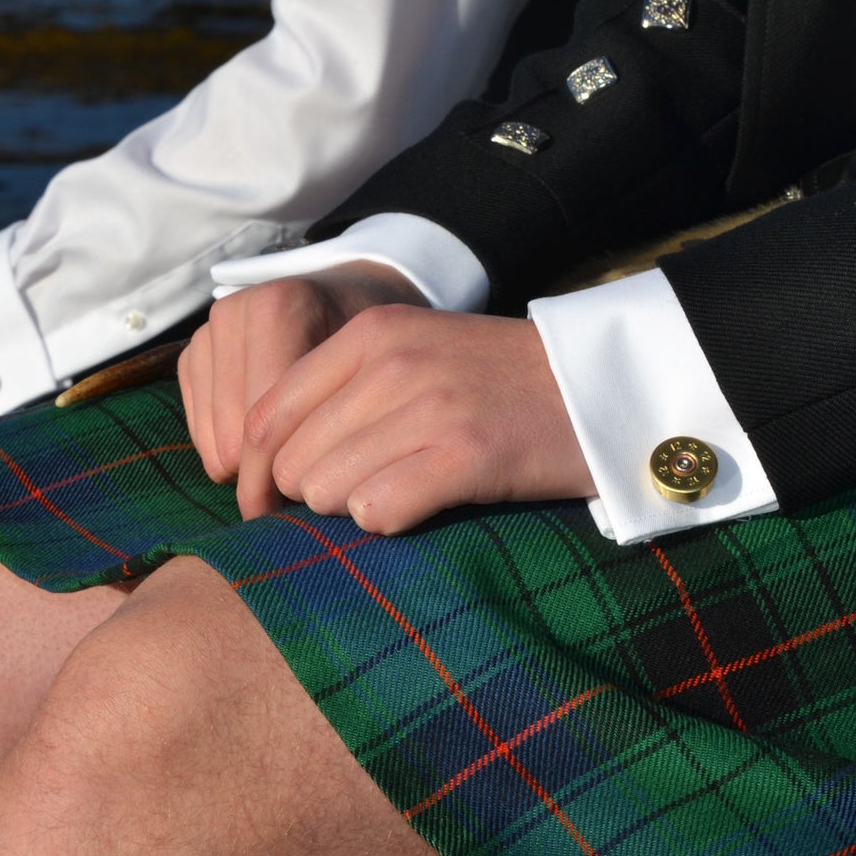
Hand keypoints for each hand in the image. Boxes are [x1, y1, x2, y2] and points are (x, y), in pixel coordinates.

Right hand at [177, 262, 426, 505]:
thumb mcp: (377, 369)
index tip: (323, 502)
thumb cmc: (370, 341)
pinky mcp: (189, 357)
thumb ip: (347, 417)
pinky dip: (231, 451)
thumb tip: (322, 490)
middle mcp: (231, 314)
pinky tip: (268, 442)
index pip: (271, 418)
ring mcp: (204, 335)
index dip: (295, 471)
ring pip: (215, 443)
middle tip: (313, 485)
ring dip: (252, 467)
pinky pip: (199, 435)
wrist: (349, 293)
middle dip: (273, 472)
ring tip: (294, 462)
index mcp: (278, 308)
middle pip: (238, 435)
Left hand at [238, 307, 592, 532]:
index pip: (264, 416)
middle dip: (312, 496)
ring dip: (354, 509)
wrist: (600, 383)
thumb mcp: (410, 355)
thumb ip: (338, 394)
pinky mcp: (466, 453)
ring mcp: (429, 405)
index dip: (255, 474)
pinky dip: (390, 521)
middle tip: (361, 496)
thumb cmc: (495, 382)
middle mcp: (390, 362)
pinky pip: (379, 511)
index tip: (266, 509)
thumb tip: (261, 469)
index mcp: (368, 334)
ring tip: (402, 492)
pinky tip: (421, 507)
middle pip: (291, 462)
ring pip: (327, 491)